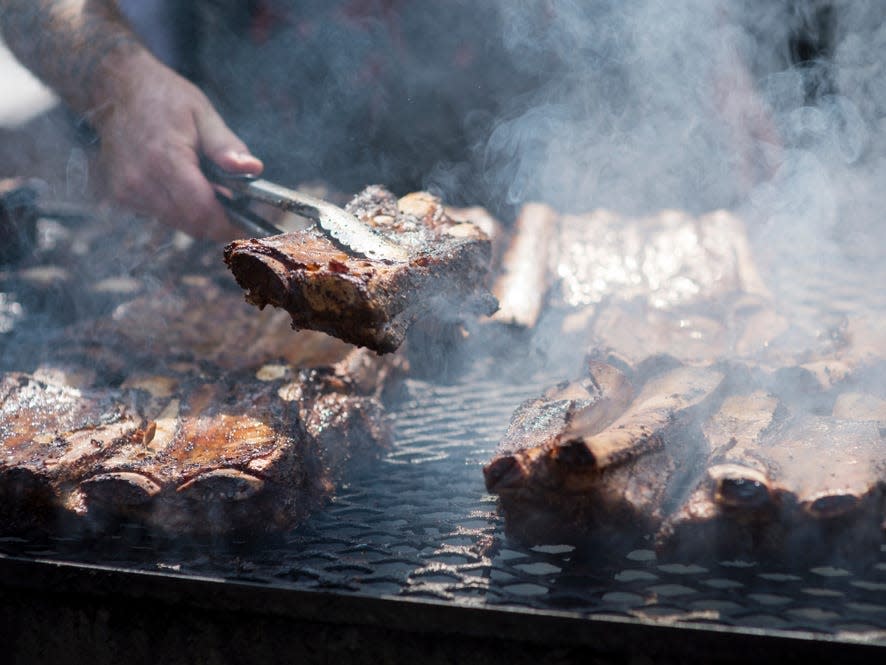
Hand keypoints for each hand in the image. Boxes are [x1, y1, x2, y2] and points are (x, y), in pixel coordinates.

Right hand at [92, 51, 262, 239]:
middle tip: (231, 205)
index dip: (226, 225)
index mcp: (165, 159)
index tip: (244, 227)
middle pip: (190, 224)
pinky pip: (158, 214)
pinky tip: (180, 183)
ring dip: (196, 214)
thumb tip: (253, 169)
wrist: (115, 88)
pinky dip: (177, 207)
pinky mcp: (119, 195)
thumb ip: (227, 147)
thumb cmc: (164, 98)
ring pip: (175, 222)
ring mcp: (127, 190)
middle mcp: (140, 180)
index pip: (201, 212)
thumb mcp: (203, 114)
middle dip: (215, 222)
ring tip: (205, 186)